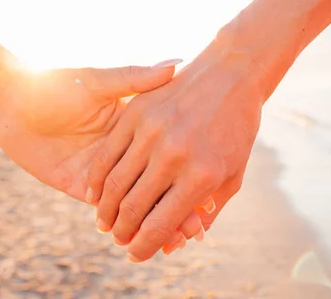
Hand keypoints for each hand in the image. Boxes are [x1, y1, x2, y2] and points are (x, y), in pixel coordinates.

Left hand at [0, 59, 207, 252]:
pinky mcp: (80, 186)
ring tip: (186, 234)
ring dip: (161, 217)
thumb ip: (135, 78)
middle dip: (180, 200)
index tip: (211, 178)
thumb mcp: (99, 81)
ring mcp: (102, 172)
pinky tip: (149, 234)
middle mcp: (121, 152)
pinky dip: (128, 223)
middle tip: (204, 219)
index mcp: (131, 125)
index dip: (188, 165)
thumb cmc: (55, 85)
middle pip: (156, 180)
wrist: (11, 100)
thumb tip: (175, 64)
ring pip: (137, 199)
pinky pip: (107, 209)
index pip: (167, 150)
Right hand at [87, 35, 265, 261]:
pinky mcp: (136, 113)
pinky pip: (107, 153)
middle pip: (133, 208)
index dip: (144, 247)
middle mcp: (175, 155)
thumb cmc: (235, 131)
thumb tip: (173, 245)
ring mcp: (152, 132)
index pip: (160, 225)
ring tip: (104, 221)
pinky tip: (95, 192)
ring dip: (105, 210)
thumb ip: (204, 212)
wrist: (231, 74)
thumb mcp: (232, 175)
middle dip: (122, 232)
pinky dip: (97, 178)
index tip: (134, 255)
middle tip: (118, 238)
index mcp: (202, 175)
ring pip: (115, 183)